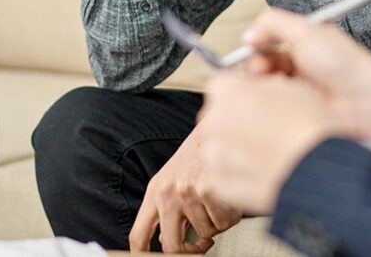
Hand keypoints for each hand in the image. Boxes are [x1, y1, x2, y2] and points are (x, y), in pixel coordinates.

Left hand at [128, 121, 241, 252]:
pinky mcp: (208, 190)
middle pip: (171, 246)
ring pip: (206, 234)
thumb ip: (168, 207)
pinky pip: (224, 223)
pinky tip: (230, 198)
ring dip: (217, 223)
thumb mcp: (174, 176)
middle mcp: (167, 193)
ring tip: (220, 202)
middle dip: (191, 250)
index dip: (144, 256)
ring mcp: (187, 192)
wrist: (220, 126)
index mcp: (155, 191)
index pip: (138, 236)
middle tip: (204, 243)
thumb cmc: (200, 152)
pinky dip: (231, 215)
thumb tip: (171, 241)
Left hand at [198, 73, 347, 214]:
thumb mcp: (290, 86)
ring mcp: (214, 154)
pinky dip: (238, 176)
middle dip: (236, 122)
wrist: (319, 168)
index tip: (258, 105)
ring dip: (235, 150)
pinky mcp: (220, 184)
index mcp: (227, 90)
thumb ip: (263, 86)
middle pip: (218, 117)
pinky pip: (223, 176)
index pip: (224, 87)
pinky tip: (262, 174)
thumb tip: (259, 93)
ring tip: (267, 156)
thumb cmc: (310, 126)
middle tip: (267, 132)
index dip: (244, 95)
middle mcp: (214, 120)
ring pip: (219, 148)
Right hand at [244, 8, 370, 148]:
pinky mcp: (297, 111)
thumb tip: (250, 32)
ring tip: (269, 85)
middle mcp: (300, 65)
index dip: (256, 44)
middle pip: (263, 64)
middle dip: (255, 65)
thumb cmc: (346, 66)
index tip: (249, 47)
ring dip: (262, 83)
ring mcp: (298, 89)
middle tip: (259, 70)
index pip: (268, 41)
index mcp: (303, 43)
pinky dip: (270, 102)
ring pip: (266, 85)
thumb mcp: (307, 32)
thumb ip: (275, 23)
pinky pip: (274, 105)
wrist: (366, 102)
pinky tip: (275, 101)